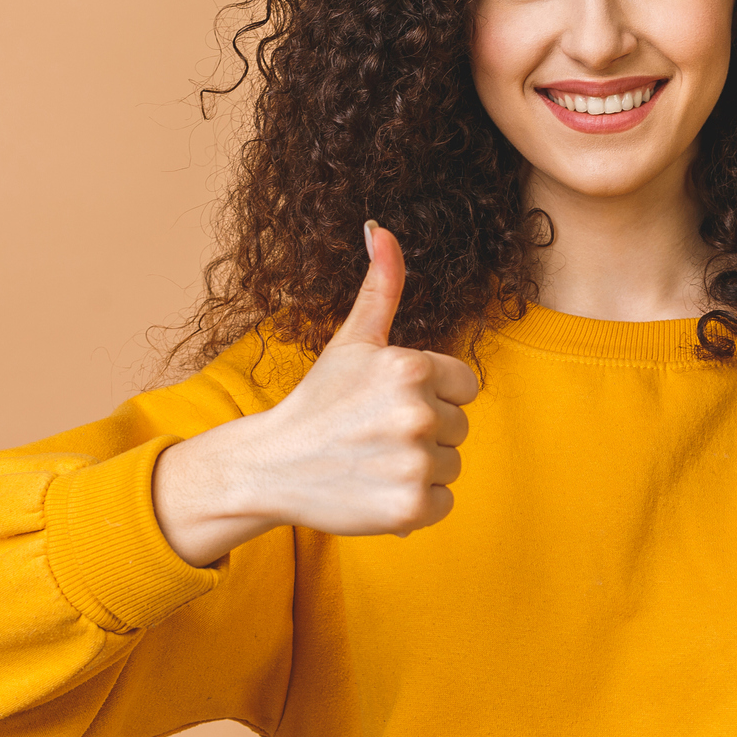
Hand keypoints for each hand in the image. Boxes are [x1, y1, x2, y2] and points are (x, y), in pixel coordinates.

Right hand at [151, 221, 479, 566]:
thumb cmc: (318, 401)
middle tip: (375, 435)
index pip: (465, 386)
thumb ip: (381, 287)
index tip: (390, 403)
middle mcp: (417, 413)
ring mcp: (414, 462)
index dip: (433, 396)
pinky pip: (443, 504)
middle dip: (425, 433)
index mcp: (410, 367)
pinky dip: (415, 505)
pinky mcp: (410, 507)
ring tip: (374, 461)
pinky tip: (376, 489)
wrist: (271, 466)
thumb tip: (382, 229)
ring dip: (420, 469)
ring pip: (452, 466)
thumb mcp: (352, 341)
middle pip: (460, 427)